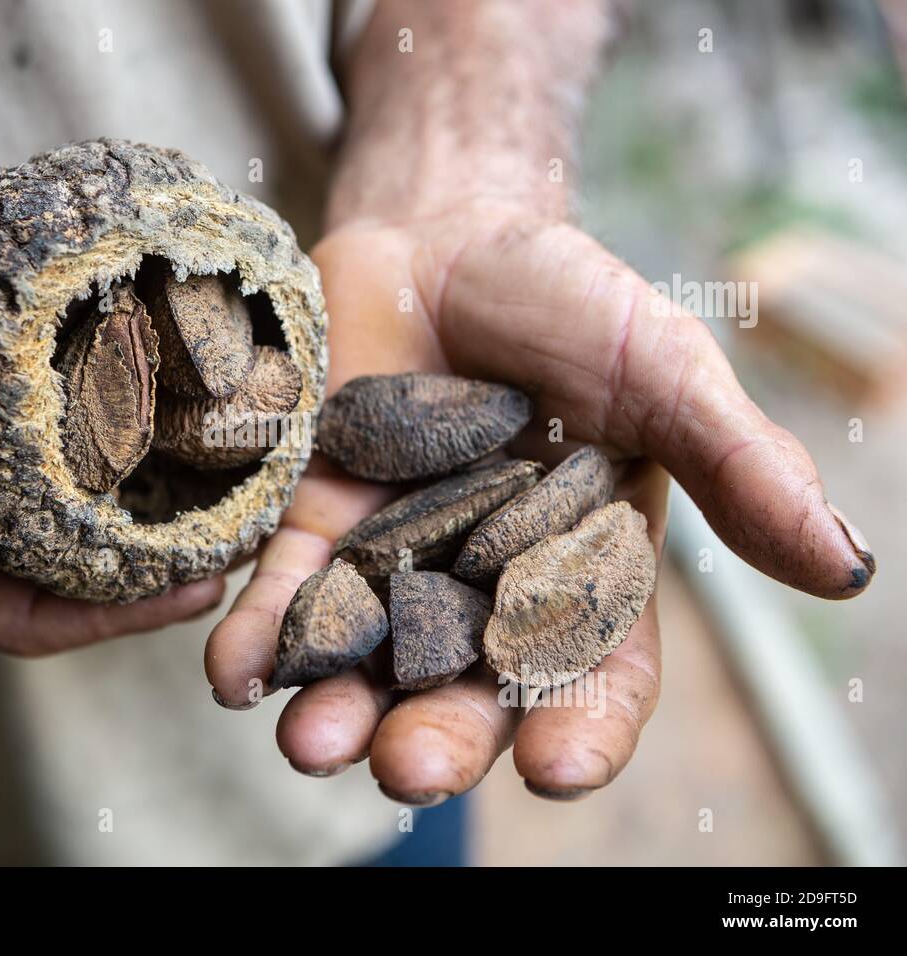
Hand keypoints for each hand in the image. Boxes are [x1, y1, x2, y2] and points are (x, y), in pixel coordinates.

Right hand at [0, 251, 223, 654]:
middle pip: (65, 599)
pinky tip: (173, 473)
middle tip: (245, 552)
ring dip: (145, 549)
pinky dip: (114, 503)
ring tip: (233, 520)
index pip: (23, 622)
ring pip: (66, 562)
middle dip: (152, 586)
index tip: (198, 591)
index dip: (115, 615)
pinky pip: (56, 517)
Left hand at [205, 204, 873, 802]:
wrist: (444, 232)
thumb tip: (847, 567)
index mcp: (579, 574)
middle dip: (436, 736)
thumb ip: (737, 465)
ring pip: (364, 660)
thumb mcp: (662, 373)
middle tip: (407, 767)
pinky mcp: (309, 522)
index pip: (589, 676)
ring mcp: (388, 563)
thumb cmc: (569, 302)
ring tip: (311, 742)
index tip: (555, 767)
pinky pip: (282, 590)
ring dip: (333, 708)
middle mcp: (479, 590)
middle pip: (462, 689)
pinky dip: (258, 632)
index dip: (580, 728)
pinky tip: (234, 672)